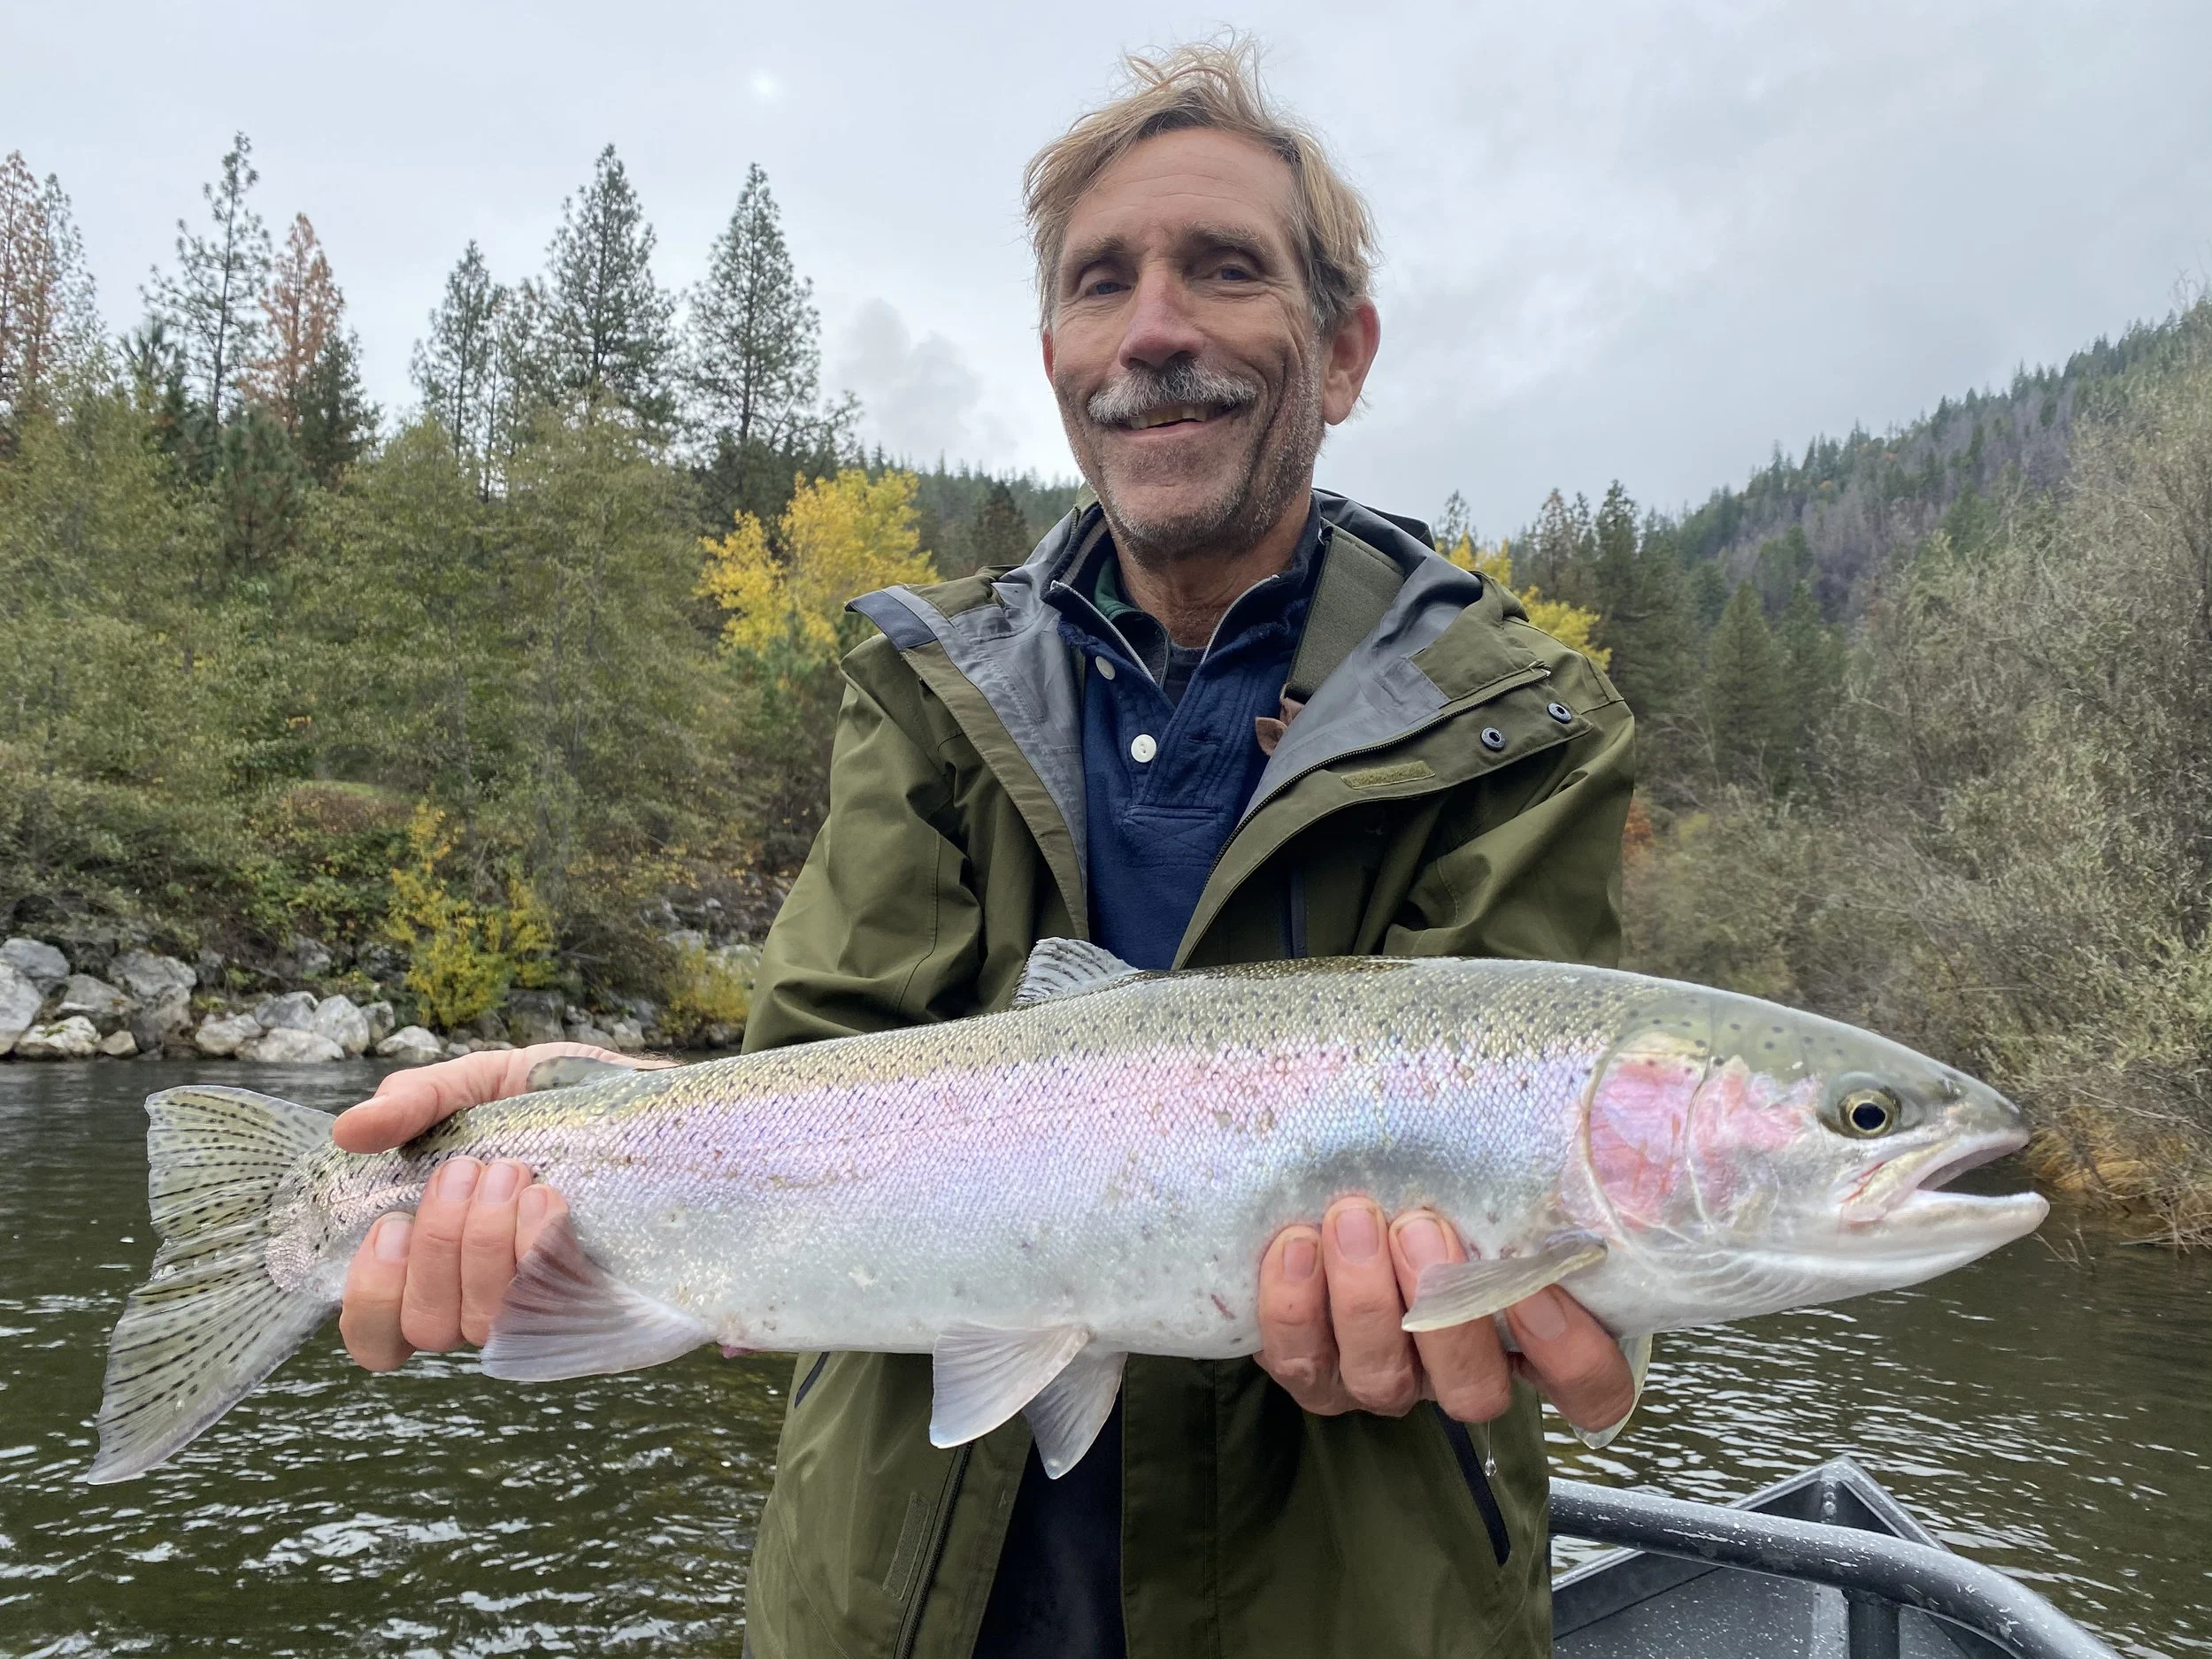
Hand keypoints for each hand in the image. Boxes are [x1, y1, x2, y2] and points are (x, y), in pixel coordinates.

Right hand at [334, 1042, 669, 1370]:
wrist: (648, 1092)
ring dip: (488, 1245)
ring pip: (487, 1322)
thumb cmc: (553, 1097)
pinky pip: (556, 1312)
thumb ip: (416, 1104)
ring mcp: (544, 1307)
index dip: (371, 1298)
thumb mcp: (480, 1083)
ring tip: (515, 1174)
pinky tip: (549, 1201)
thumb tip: (348, 1132)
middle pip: (430, 1326)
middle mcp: (487, 1297)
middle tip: (468, 1172)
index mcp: (443, 1262)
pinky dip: (539, 1254)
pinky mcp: (603, 1301)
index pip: (381, 1336)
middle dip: (441, 1245)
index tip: (392, 1227)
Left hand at [1255, 1198, 1635, 1433]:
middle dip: (1448, 1316)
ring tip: (1353, 1218)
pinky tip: (1296, 1243)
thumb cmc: (1430, 1171)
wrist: (1326, 1180)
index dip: (1571, 1358)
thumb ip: (1529, 1166)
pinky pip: (1301, 1361)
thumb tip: (1567, 1122)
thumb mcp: (1488, 1167)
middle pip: (1475, 1391)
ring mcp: (1384, 1378)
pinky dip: (1294, 1307)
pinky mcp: (1312, 1369)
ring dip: (1366, 1300)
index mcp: (1528, 1335)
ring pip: (1383, 1379)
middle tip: (1422, 1229)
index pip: (1590, 1388)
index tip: (1538, 1290)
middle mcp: (1458, 1370)